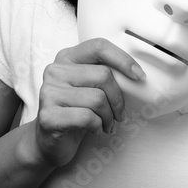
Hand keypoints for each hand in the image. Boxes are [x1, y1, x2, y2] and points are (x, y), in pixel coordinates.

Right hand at [26, 38, 144, 168]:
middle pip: (103, 75)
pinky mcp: (48, 116)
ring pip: (97, 99)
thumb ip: (104, 76)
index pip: (99, 46)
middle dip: (117, 100)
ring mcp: (49, 92)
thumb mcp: (89, 88)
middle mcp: (55, 71)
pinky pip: (87, 118)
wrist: (50, 141)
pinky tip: (93, 129)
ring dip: (108, 117)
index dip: (123, 60)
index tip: (139, 76)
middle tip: (118, 115)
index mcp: (67, 58)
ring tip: (106, 124)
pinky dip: (97, 126)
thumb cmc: (76, 112)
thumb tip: (137, 75)